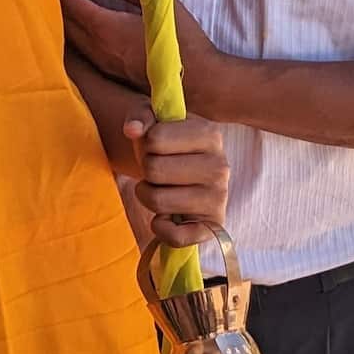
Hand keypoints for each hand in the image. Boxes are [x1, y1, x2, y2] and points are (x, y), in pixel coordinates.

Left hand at [59, 0, 225, 111]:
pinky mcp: (114, 74)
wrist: (198, 82)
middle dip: (58, 7)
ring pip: (75, 42)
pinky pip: (85, 53)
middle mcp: (100, 49)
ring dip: (65, 25)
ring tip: (60, 10)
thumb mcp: (159, 5)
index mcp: (108, 29)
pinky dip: (77, 39)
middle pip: (68, 25)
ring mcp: (106, 64)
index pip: (75, 7)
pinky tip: (80, 36)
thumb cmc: (182, 42)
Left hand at [124, 104, 228, 247]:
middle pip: (154, 170)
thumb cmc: (166, 142)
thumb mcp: (153, 119)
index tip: (155, 146)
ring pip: (158, 201)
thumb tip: (133, 130)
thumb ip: (140, 116)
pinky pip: (176, 236)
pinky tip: (163, 217)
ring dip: (147, 195)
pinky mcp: (212, 226)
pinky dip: (160, 228)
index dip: (145, 143)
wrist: (184, 170)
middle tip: (155, 170)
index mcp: (210, 134)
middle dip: (145, 170)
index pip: (154, 139)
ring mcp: (219, 198)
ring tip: (159, 188)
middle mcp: (220, 166)